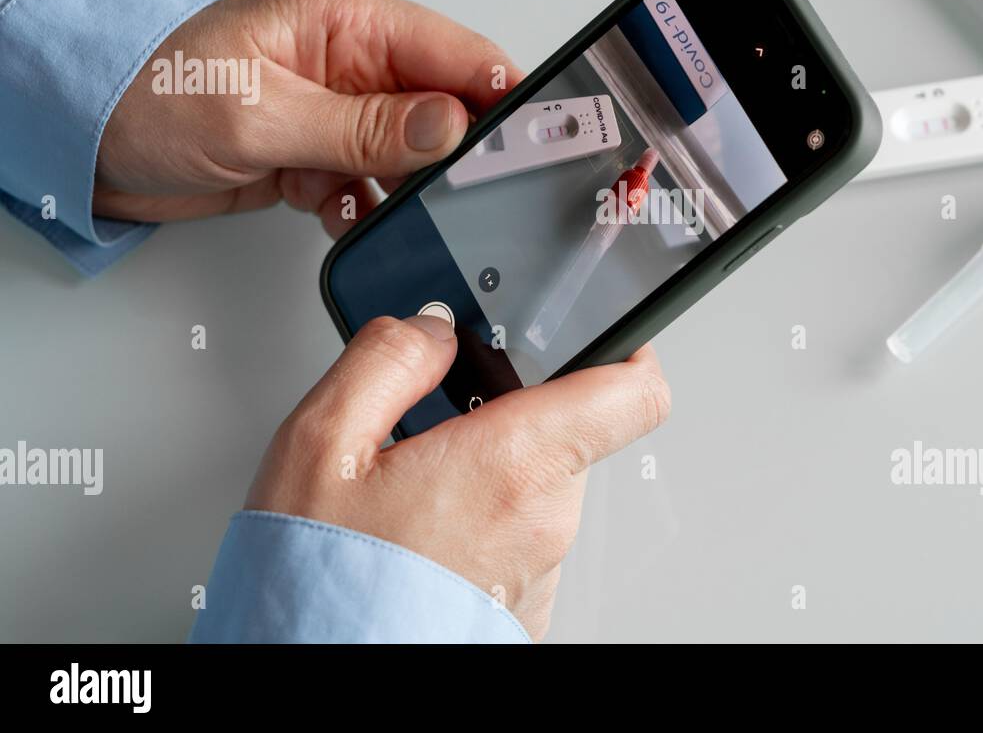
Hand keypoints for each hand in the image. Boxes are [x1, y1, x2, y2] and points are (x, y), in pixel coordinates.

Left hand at [96, 0, 521, 236]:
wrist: (83, 140)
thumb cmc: (148, 92)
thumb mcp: (261, 113)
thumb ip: (363, 125)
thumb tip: (451, 126)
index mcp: (346, 20)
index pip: (455, 51)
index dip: (499, 95)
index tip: (531, 140)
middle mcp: (351, 60)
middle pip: (442, 108)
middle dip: (446, 155)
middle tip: (441, 190)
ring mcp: (336, 108)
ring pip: (408, 155)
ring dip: (393, 186)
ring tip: (354, 193)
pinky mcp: (318, 150)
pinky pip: (369, 182)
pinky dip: (357, 205)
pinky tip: (329, 208)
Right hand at [244, 314, 671, 639]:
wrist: (325, 683)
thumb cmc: (323, 586)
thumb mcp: (321, 446)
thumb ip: (386, 362)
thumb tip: (430, 328)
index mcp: (514, 464)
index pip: (632, 391)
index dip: (625, 346)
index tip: (598, 327)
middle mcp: (545, 520)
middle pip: (568, 429)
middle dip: (512, 406)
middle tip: (442, 404)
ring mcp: (539, 569)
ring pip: (539, 484)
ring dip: (491, 463)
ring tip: (412, 474)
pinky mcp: (521, 605)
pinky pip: (519, 536)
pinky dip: (482, 515)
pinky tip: (419, 522)